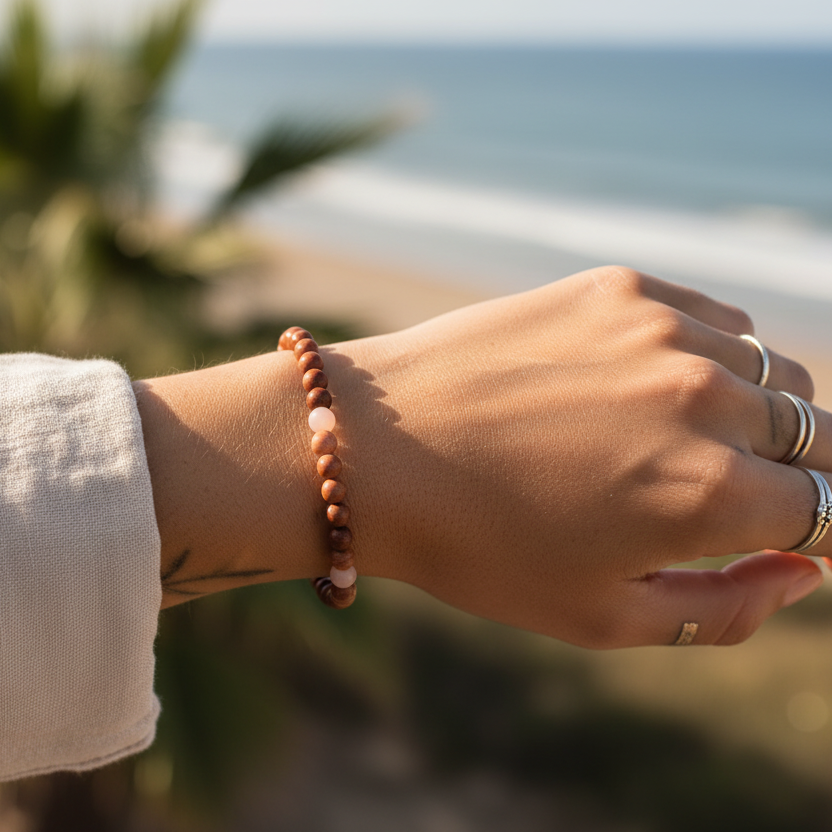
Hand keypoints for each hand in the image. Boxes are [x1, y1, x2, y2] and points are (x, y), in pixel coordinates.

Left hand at [330, 266, 828, 646]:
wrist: (374, 449)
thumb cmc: (479, 548)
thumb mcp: (603, 616)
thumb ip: (727, 608)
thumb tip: (802, 574)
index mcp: (711, 496)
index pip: (828, 508)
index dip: (821, 528)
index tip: (795, 531)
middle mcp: (705, 401)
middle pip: (818, 433)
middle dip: (802, 472)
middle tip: (749, 492)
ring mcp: (662, 332)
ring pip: (775, 371)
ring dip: (763, 413)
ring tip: (698, 441)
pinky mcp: (620, 289)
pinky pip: (715, 318)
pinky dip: (714, 357)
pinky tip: (661, 384)